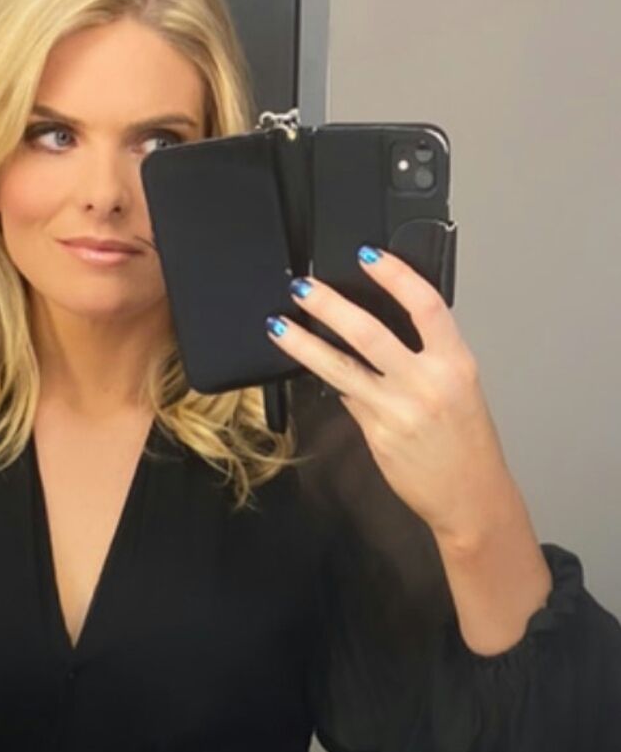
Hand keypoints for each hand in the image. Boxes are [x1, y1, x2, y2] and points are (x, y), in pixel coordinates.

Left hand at [266, 248, 523, 545]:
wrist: (471, 497)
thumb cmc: (467, 441)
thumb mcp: (460, 387)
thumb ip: (424, 357)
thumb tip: (376, 330)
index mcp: (456, 363)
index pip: (425, 305)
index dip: (395, 275)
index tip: (368, 254)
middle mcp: (428, 383)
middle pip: (370, 332)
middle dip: (330, 305)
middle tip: (303, 287)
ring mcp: (398, 409)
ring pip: (341, 367)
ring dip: (304, 343)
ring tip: (280, 325)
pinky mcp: (376, 433)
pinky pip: (345, 397)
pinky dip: (328, 379)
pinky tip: (309, 366)